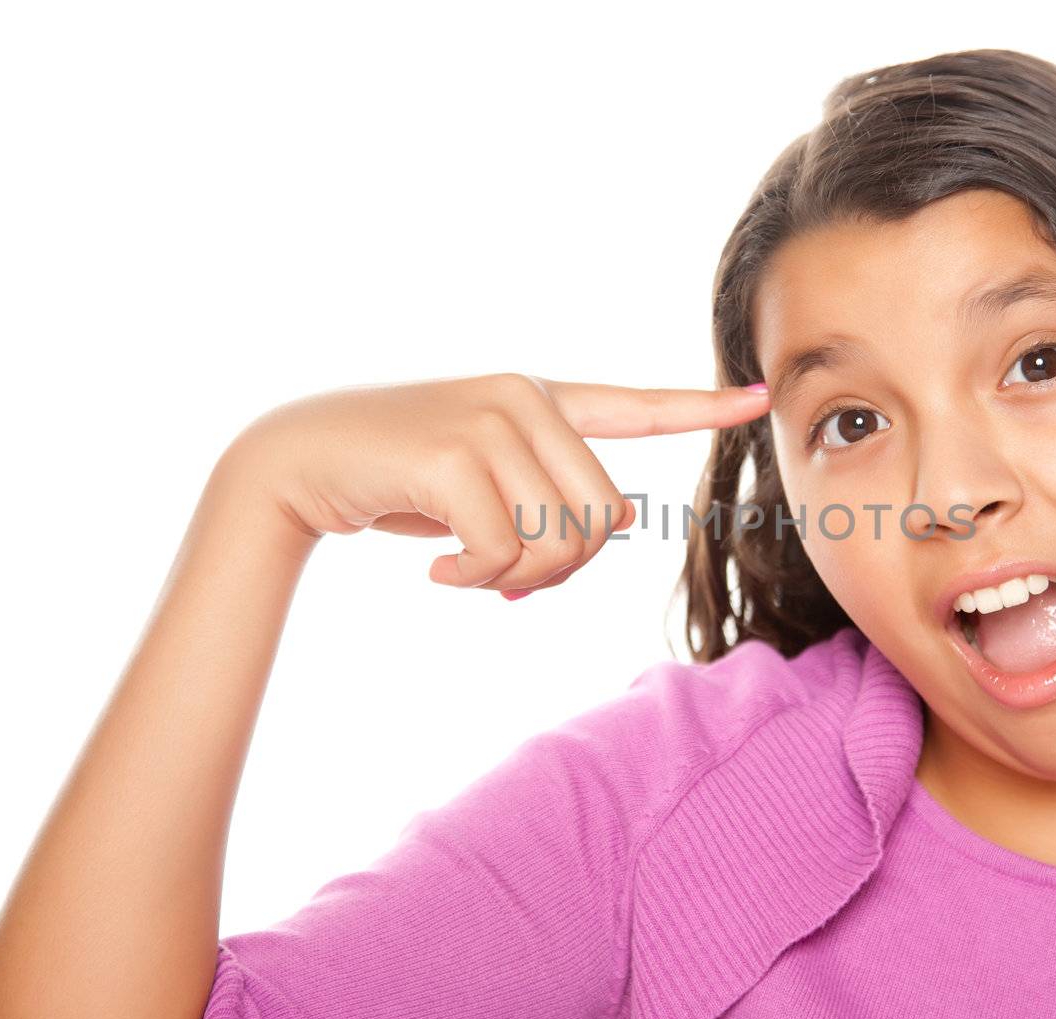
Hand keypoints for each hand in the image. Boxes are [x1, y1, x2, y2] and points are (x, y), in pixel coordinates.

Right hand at [224, 372, 769, 593]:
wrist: (295, 463)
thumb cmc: (396, 481)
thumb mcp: (483, 488)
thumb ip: (550, 496)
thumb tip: (622, 516)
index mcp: (538, 401)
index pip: (635, 405)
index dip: (700, 408)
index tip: (760, 398)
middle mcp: (525, 397)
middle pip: (602, 518)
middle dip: (560, 571)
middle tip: (503, 578)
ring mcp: (491, 418)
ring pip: (559, 541)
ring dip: (513, 581)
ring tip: (465, 570)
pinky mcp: (454, 452)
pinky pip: (505, 552)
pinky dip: (476, 582)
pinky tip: (437, 573)